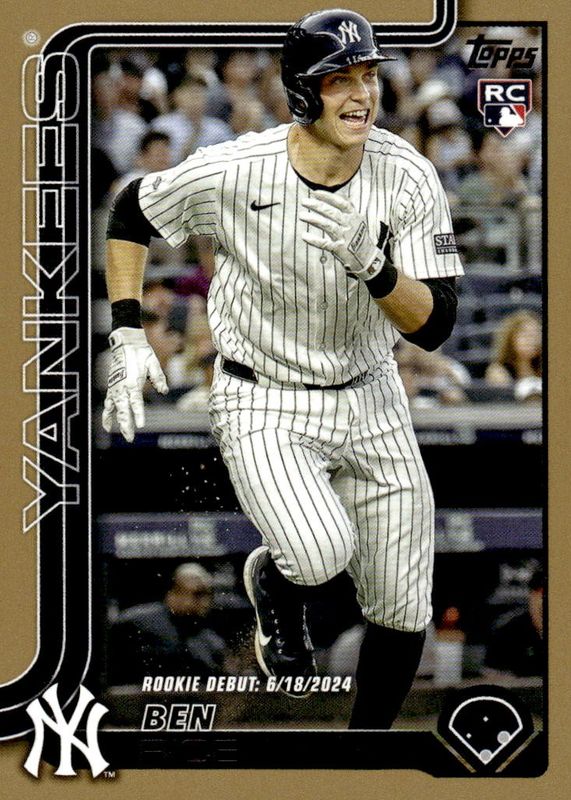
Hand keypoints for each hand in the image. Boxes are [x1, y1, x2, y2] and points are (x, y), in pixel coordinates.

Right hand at [102, 327, 167, 441]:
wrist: (125, 342)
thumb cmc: (140, 353)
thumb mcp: (153, 363)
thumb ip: (158, 378)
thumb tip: (164, 390)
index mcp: (133, 383)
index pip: (136, 403)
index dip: (138, 415)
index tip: (140, 426)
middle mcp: (122, 387)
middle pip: (123, 410)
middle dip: (126, 425)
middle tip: (130, 438)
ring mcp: (115, 388)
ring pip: (113, 408)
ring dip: (114, 421)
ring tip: (114, 432)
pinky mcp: (112, 387)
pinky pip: (108, 403)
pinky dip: (107, 413)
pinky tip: (107, 423)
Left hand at [300, 190, 386, 280]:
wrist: (368, 257)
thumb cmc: (358, 236)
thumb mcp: (357, 219)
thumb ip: (346, 209)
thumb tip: (331, 196)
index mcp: (354, 216)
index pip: (341, 202)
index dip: (328, 196)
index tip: (315, 193)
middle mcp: (349, 225)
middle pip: (332, 212)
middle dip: (317, 205)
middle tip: (304, 201)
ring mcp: (344, 237)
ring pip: (327, 225)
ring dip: (313, 219)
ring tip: (302, 215)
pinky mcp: (339, 249)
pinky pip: (325, 243)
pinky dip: (314, 240)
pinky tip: (304, 236)